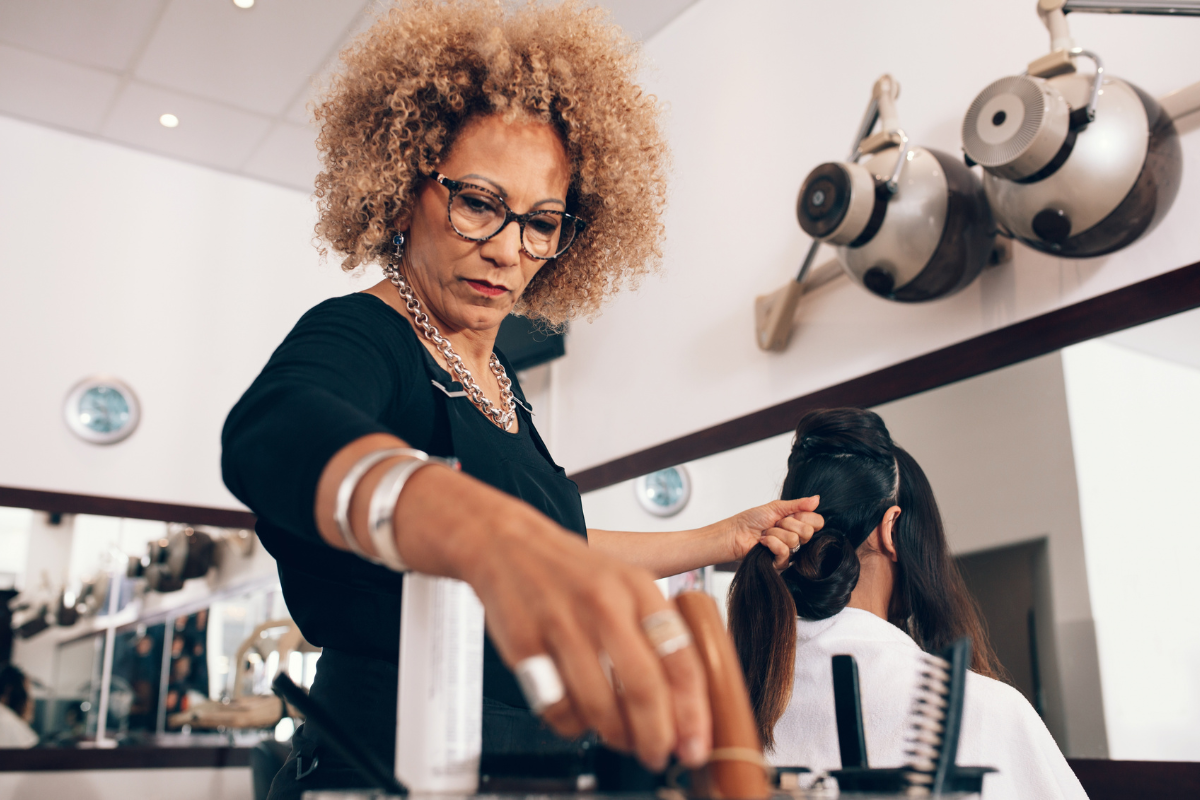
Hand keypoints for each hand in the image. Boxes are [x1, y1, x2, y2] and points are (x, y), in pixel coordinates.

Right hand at [394, 466, 712, 771]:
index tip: (696, 741)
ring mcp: (562, 624)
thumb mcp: (626, 581)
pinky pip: (557, 705)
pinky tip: (580, 717)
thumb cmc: (571, 571)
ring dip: (616, 735)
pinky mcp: (525, 644)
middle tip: (659, 753)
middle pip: (643, 688)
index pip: (680, 657)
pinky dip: (573, 725)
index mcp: (637, 587)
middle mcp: (603, 603)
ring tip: (622, 738)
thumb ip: (657, 632)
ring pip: (599, 705)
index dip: (692, 710)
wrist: (506, 544)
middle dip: (657, 735)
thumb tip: (687, 698)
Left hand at [724, 496, 822, 569]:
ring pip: (794, 540)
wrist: (736, 533)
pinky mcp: (780, 562)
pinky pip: (785, 552)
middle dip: (787, 524)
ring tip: (766, 533)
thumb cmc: (752, 519)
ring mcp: (790, 551)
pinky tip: (763, 542)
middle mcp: (796, 537)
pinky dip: (772, 543)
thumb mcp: (776, 507)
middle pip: (808, 532)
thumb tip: (817, 499)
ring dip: (776, 533)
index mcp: (798, 523)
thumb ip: (798, 504)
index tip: (790, 514)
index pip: (818, 522)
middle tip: (775, 523)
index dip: (805, 517)